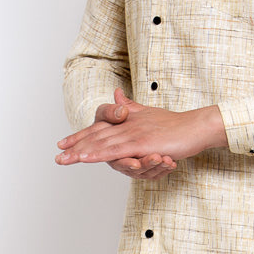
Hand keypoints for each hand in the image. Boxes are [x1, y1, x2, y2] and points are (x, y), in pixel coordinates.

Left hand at [56, 88, 226, 167]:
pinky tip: (85, 158)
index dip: (81, 136)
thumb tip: (118, 94)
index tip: (64, 143)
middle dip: (75, 145)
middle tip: (58, 154)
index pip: (100, 128)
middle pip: (96, 136)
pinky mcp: (142, 143)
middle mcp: (127, 125)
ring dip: (81, 151)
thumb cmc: (176, 125)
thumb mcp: (149, 114)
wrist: (195, 126)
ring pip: (102, 143)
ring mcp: (134, 134)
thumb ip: (131, 106)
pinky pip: (116, 150)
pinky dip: (98, 154)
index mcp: (128, 121)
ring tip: (65, 159)